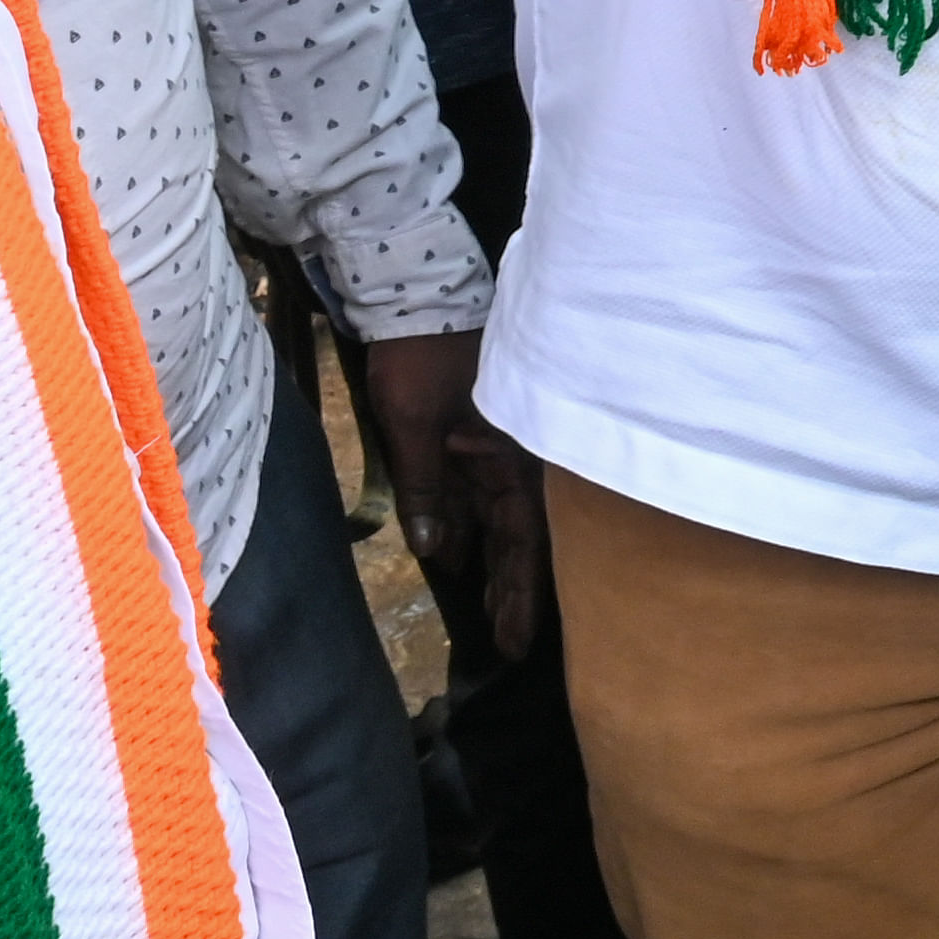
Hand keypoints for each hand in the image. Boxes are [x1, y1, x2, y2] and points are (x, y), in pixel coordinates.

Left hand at [359, 327, 549, 664]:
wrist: (412, 296)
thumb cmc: (420, 356)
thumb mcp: (414, 425)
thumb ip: (426, 489)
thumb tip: (435, 551)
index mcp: (514, 452)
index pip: (526, 536)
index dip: (523, 590)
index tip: (518, 639)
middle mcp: (512, 458)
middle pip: (521, 535)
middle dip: (516, 588)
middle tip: (510, 642)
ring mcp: (492, 449)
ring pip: (499, 520)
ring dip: (495, 565)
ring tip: (492, 614)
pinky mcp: (470, 441)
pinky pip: (477, 497)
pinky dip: (472, 530)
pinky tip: (460, 560)